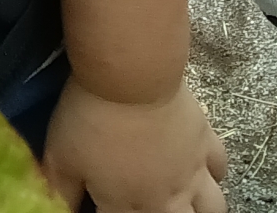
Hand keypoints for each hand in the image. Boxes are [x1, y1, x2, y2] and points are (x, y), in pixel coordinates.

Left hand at [41, 79, 226, 211]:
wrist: (132, 76)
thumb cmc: (90, 118)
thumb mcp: (60, 157)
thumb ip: (61, 190)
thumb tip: (56, 207)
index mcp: (126, 207)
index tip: (102, 202)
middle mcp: (166, 199)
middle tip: (145, 202)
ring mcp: (192, 172)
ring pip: (212, 208)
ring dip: (198, 208)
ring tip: (182, 199)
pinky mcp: (206, 141)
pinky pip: (220, 167)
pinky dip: (213, 173)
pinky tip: (201, 166)